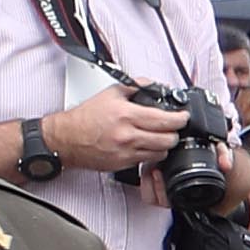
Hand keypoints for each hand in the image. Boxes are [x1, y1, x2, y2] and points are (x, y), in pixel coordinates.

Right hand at [42, 82, 194, 174]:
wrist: (66, 139)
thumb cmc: (85, 118)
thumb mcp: (109, 93)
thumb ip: (133, 86)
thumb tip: (151, 85)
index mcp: (126, 115)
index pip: (164, 120)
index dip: (179, 119)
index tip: (183, 117)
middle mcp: (128, 135)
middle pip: (167, 139)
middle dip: (175, 133)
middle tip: (174, 127)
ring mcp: (126, 152)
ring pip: (161, 153)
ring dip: (165, 145)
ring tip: (161, 137)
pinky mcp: (124, 164)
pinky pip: (147, 161)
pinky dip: (152, 153)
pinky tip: (148, 146)